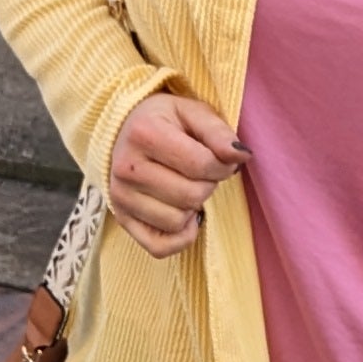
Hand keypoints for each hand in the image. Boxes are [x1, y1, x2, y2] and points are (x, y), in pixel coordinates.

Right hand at [107, 94, 248, 257]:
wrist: (125, 130)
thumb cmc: (166, 122)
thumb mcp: (194, 113)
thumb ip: (219, 133)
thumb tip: (242, 155)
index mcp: (143, 134)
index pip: (201, 165)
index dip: (223, 166)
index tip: (221, 160)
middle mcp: (125, 168)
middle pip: (191, 196)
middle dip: (208, 185)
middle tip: (202, 173)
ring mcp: (120, 197)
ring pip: (177, 222)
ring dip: (193, 208)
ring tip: (186, 187)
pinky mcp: (122, 219)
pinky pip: (160, 247)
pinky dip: (180, 237)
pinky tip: (183, 214)